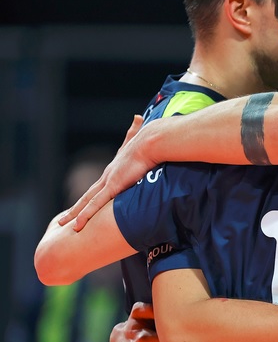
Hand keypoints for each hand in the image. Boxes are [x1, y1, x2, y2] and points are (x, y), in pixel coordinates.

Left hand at [58, 114, 157, 230]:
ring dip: (75, 213)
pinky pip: (95, 204)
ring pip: (87, 202)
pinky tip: (77, 225)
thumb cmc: (149, 141)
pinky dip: (85, 215)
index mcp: (115, 169)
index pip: (100, 185)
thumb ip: (136, 132)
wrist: (151, 141)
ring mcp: (109, 181)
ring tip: (62, 224)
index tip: (84, 202)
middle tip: (65, 218)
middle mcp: (108, 175)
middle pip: (88, 195)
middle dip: (77, 207)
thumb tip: (137, 116)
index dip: (92, 194)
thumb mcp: (141, 140)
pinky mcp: (113, 186)